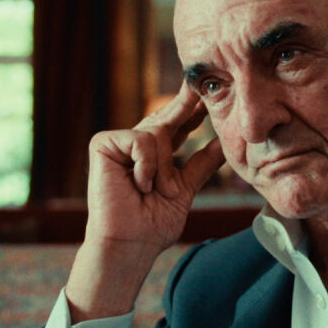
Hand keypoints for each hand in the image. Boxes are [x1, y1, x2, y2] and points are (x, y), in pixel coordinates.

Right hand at [65, 89, 225, 320]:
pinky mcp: (103, 144)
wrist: (130, 244)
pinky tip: (138, 184)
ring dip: (164, 167)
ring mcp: (119, 144)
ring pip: (157, 133)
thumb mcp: (186, 189)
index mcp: (156, 155)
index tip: (210, 94)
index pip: (178, 126)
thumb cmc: (153, 224)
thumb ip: (203, 163)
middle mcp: (136, 145)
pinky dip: (146, 164)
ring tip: (157, 190)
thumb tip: (224, 142)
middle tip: (197, 83)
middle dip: (185, 104)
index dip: (193, 110)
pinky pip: (141, 139)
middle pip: (166, 118)